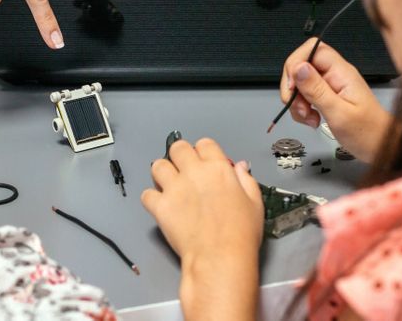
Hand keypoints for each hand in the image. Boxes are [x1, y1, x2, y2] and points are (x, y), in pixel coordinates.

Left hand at [142, 138, 262, 319]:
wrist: (220, 256)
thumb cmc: (241, 233)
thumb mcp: (254, 203)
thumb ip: (246, 180)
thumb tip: (240, 167)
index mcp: (218, 168)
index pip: (204, 144)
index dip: (203, 152)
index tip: (204, 163)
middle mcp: (193, 173)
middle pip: (177, 148)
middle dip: (180, 156)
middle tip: (184, 171)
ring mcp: (174, 189)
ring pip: (157, 166)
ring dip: (162, 173)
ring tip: (169, 185)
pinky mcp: (159, 207)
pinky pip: (146, 194)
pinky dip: (151, 199)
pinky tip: (161, 206)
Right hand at [280, 37, 392, 160]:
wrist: (380, 147)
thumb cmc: (367, 133)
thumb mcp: (339, 113)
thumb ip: (317, 90)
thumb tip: (298, 68)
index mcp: (341, 72)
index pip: (313, 49)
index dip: (296, 64)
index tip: (292, 87)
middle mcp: (335, 74)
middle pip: (302, 65)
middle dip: (293, 87)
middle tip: (299, 107)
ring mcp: (331, 85)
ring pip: (301, 82)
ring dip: (297, 101)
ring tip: (309, 117)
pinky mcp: (328, 96)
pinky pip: (306, 95)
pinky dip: (302, 108)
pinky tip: (312, 119)